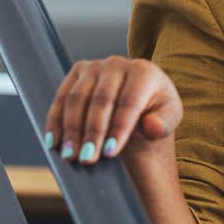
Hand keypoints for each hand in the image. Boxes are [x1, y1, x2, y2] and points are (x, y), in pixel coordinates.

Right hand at [43, 56, 182, 166]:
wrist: (137, 101)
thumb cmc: (155, 110)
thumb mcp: (169, 118)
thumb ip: (164, 123)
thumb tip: (152, 126)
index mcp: (144, 72)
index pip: (129, 102)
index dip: (119, 129)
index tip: (110, 153)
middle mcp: (118, 63)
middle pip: (101, 100)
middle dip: (93, 132)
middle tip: (87, 159)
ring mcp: (94, 66)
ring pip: (77, 99)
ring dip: (71, 129)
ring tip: (70, 156)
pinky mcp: (76, 72)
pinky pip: (61, 98)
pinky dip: (56, 121)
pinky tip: (54, 142)